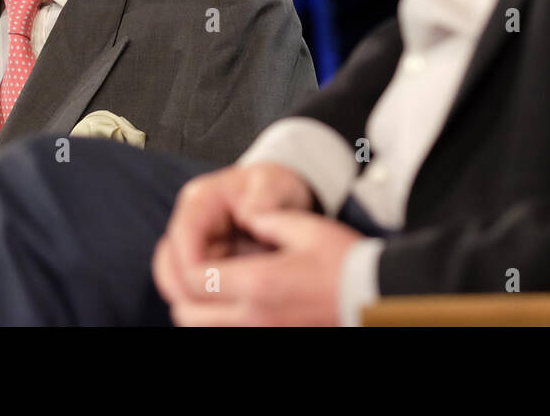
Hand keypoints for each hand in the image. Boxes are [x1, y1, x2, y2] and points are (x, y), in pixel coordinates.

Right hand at [152, 162, 315, 301]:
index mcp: (201, 200)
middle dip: (186, 289)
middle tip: (215, 311)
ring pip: (174, 280)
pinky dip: (204, 301)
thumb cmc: (275, 187)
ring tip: (221, 314)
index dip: (193, 266)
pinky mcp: (199, 263)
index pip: (184, 236)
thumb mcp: (275, 184)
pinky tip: (226, 311)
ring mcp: (189, 244)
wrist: (276, 193)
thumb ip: (265, 197)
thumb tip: (250, 216)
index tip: (217, 289)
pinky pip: (190, 289)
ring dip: (193, 298)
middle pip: (168, 263)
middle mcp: (187, 223)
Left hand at [158, 209, 364, 325]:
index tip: (186, 243)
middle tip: (181, 263)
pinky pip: (224, 330)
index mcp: (259, 283)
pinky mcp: (271, 335)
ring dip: (193, 305)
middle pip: (187, 313)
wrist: (372, 295)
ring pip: (201, 328)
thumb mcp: (305, 228)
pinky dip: (212, 317)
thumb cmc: (345, 262)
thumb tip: (242, 215)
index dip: (180, 261)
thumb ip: (266, 219)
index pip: (194, 280)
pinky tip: (222, 295)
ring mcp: (261, 331)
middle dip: (177, 288)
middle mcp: (253, 315)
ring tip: (199, 278)